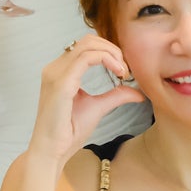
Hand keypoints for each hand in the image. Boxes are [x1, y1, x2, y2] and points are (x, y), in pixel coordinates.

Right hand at [27, 32, 141, 164]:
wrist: (52, 150)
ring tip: (123, 71)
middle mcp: (55, 68)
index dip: (109, 52)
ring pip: (88, 45)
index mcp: (60, 71)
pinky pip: (86, 58)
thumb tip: (137, 92)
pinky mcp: (61, 83)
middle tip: (126, 69)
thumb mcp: (98, 107)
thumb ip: (116, 95)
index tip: (124, 71)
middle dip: (112, 49)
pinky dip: (107, 59)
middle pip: (87, 40)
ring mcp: (55, 73)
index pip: (86, 46)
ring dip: (111, 53)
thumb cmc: (68, 131)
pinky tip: (118, 73)